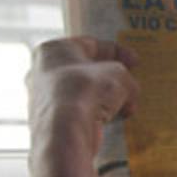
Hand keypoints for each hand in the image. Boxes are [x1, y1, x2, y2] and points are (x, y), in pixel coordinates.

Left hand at [28, 36, 138, 162]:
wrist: (67, 131)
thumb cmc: (86, 91)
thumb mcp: (119, 74)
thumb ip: (126, 77)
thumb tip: (129, 89)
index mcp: (53, 50)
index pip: (91, 45)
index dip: (117, 52)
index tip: (133, 61)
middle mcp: (43, 72)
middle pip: (86, 71)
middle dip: (111, 78)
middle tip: (130, 83)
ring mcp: (45, 99)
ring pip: (84, 94)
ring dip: (107, 99)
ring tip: (127, 104)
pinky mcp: (52, 122)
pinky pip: (80, 113)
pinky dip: (98, 115)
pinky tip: (115, 119)